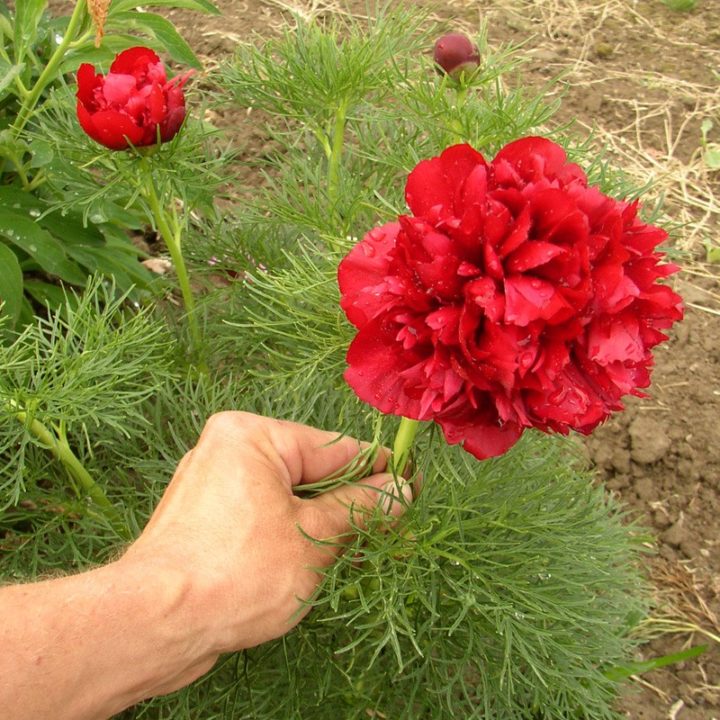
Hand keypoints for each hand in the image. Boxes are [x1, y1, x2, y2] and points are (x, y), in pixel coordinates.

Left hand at [122, 411, 411, 652]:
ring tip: (366, 550)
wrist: (154, 625)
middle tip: (398, 527)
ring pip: (291, 499)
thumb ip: (361, 508)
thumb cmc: (234, 573)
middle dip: (353, 503)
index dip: (380, 470)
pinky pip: (267, 518)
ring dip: (328, 525)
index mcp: (252, 436)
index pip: (335, 447)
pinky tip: (324, 561)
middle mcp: (230, 451)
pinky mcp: (208, 521)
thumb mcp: (314, 536)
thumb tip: (401, 490)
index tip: (416, 484)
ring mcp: (216, 487)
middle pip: (313, 473)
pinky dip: (296, 537)